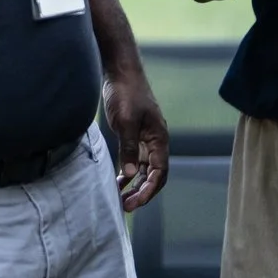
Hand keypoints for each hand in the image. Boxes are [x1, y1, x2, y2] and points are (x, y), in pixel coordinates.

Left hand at [101, 60, 169, 211]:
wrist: (120, 72)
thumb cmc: (126, 93)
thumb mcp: (125, 122)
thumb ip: (129, 148)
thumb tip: (131, 175)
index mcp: (160, 140)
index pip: (159, 173)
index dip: (148, 190)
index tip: (134, 203)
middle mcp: (155, 142)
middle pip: (153, 174)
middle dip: (141, 192)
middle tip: (125, 206)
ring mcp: (145, 138)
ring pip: (144, 168)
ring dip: (134, 184)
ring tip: (120, 197)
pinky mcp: (133, 134)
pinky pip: (135, 158)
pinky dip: (128, 170)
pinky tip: (117, 179)